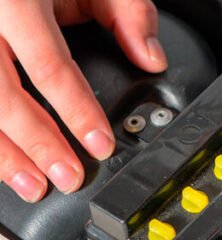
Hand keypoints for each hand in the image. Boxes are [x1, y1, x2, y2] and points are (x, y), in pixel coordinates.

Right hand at [0, 0, 166, 201]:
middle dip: (38, 143)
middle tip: (68, 177)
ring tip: (31, 185)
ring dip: (2, 153)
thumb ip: (127, 12)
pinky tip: (4, 163)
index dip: (76, 111)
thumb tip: (151, 58)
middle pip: (3, 95)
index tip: (99, 144)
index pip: (49, 65)